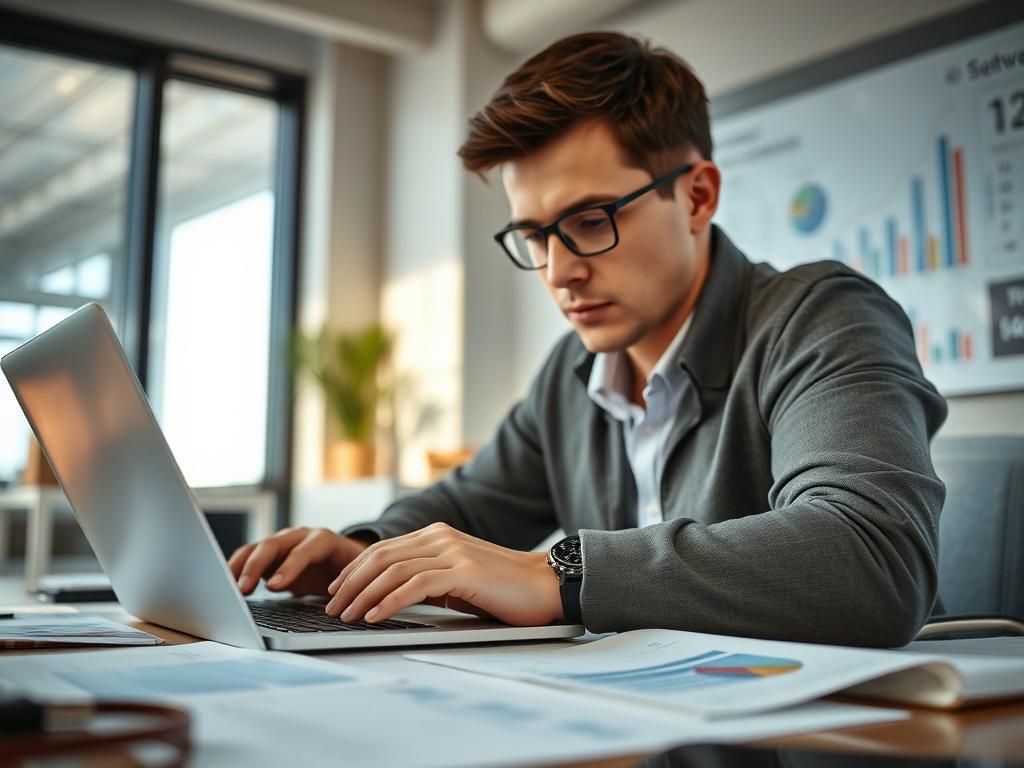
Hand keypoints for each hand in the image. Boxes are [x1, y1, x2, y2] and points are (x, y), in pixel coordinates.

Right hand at [228, 527, 370, 596]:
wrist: (343, 559)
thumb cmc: (348, 570)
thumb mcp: (350, 578)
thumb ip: (340, 587)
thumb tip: (335, 605)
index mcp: (324, 540)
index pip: (305, 550)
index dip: (290, 566)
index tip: (274, 586)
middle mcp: (300, 536)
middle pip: (273, 544)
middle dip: (257, 566)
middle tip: (243, 589)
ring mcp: (282, 542)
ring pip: (257, 548)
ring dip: (241, 567)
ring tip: (229, 588)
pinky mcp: (269, 553)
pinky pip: (248, 556)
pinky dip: (236, 568)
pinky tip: (226, 583)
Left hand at [324, 522, 563, 625]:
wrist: (546, 586)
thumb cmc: (504, 589)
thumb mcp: (458, 580)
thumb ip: (428, 580)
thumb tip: (390, 597)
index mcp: (438, 535)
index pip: (384, 549)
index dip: (354, 570)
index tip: (335, 590)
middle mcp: (441, 537)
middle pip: (381, 556)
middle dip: (350, 582)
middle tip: (330, 606)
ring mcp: (452, 551)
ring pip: (393, 570)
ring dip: (363, 594)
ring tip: (345, 615)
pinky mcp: (464, 571)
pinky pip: (415, 585)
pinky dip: (389, 601)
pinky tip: (374, 616)